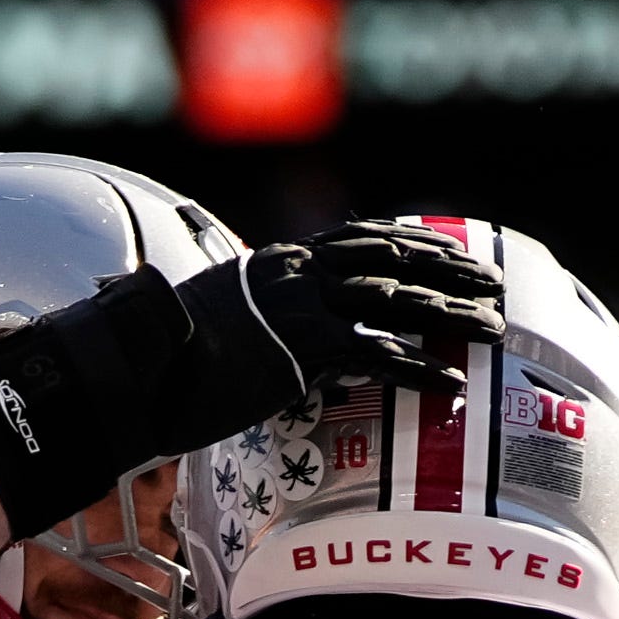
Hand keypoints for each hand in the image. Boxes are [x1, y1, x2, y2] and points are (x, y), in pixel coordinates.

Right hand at [0, 221, 506, 540]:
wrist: (126, 372)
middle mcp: (291, 274)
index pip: (356, 238)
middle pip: (389, 258)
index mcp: (273, 263)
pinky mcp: (300, 352)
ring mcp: (298, 309)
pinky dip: (417, 367)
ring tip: (491, 326)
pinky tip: (449, 380)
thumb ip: (236, 323)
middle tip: (489, 281)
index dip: (407, 243)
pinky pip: (376, 357)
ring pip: (395, 300)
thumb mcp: (201, 325)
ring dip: (450, 313)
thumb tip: (245, 339)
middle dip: (446, 268)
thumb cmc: (151, 363)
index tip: (443, 250)